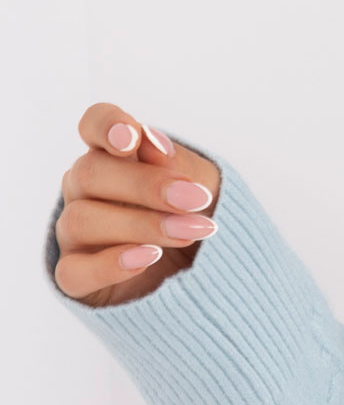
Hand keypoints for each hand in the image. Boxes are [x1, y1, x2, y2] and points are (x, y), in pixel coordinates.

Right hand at [53, 106, 221, 308]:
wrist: (209, 273)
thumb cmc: (199, 217)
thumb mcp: (204, 186)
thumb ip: (178, 164)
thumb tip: (152, 142)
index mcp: (115, 157)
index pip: (94, 125)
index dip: (106, 126)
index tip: (132, 138)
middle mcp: (86, 191)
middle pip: (90, 173)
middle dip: (146, 186)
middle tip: (196, 199)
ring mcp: (76, 235)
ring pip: (82, 220)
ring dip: (142, 226)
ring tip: (189, 233)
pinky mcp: (77, 278)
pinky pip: (73, 272)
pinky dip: (110, 265)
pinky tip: (149, 257)